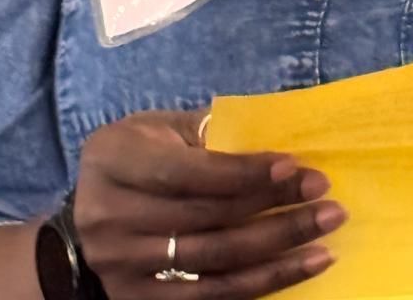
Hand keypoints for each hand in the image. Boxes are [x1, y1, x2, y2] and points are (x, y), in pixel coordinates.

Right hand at [73, 108, 345, 299]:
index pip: (190, 173)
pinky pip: (209, 297)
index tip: (295, 166)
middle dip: (275, 210)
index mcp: (115, 160)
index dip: (244, 171)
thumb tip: (276, 137)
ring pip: (215, 263)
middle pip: (209, 218)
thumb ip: (208, 132)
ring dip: (278, 253)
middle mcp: (111, 216)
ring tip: (325, 241)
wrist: (85, 221)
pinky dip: (259, 284)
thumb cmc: (136, 159)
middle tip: (327, 201)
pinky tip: (297, 270)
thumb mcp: (159, 129)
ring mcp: (122, 266)